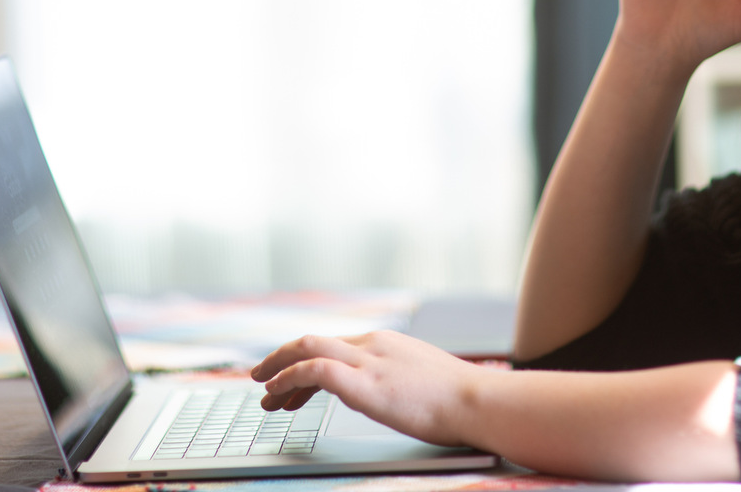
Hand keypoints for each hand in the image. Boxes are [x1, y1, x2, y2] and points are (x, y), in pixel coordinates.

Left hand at [250, 331, 483, 447]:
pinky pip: (314, 370)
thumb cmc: (462, 399)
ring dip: (278, 368)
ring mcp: (368, 362)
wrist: (479, 401)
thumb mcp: (425, 379)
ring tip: (262, 390)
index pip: (335, 346)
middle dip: (281, 357)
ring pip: (307, 349)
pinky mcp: (365, 383)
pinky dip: (288, 378)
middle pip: (313, 340)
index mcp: (387, 344)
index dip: (306, 362)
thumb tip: (392, 393)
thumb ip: (401, 379)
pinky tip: (275, 392)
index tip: (292, 382)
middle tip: (261, 376)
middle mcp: (373, 345)